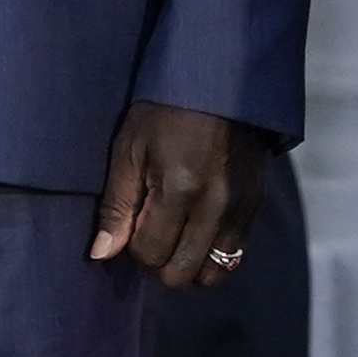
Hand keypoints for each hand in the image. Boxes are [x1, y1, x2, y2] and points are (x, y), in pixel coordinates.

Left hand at [96, 101, 269, 289]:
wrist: (222, 82)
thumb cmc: (165, 111)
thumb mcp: (130, 148)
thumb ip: (116, 206)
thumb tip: (101, 254)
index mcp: (179, 188)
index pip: (150, 253)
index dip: (132, 245)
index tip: (132, 220)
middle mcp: (215, 207)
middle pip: (181, 274)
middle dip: (159, 262)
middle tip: (151, 231)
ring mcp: (240, 210)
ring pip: (212, 274)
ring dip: (188, 264)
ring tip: (175, 234)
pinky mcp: (255, 208)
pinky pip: (235, 257)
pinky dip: (212, 254)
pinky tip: (197, 229)